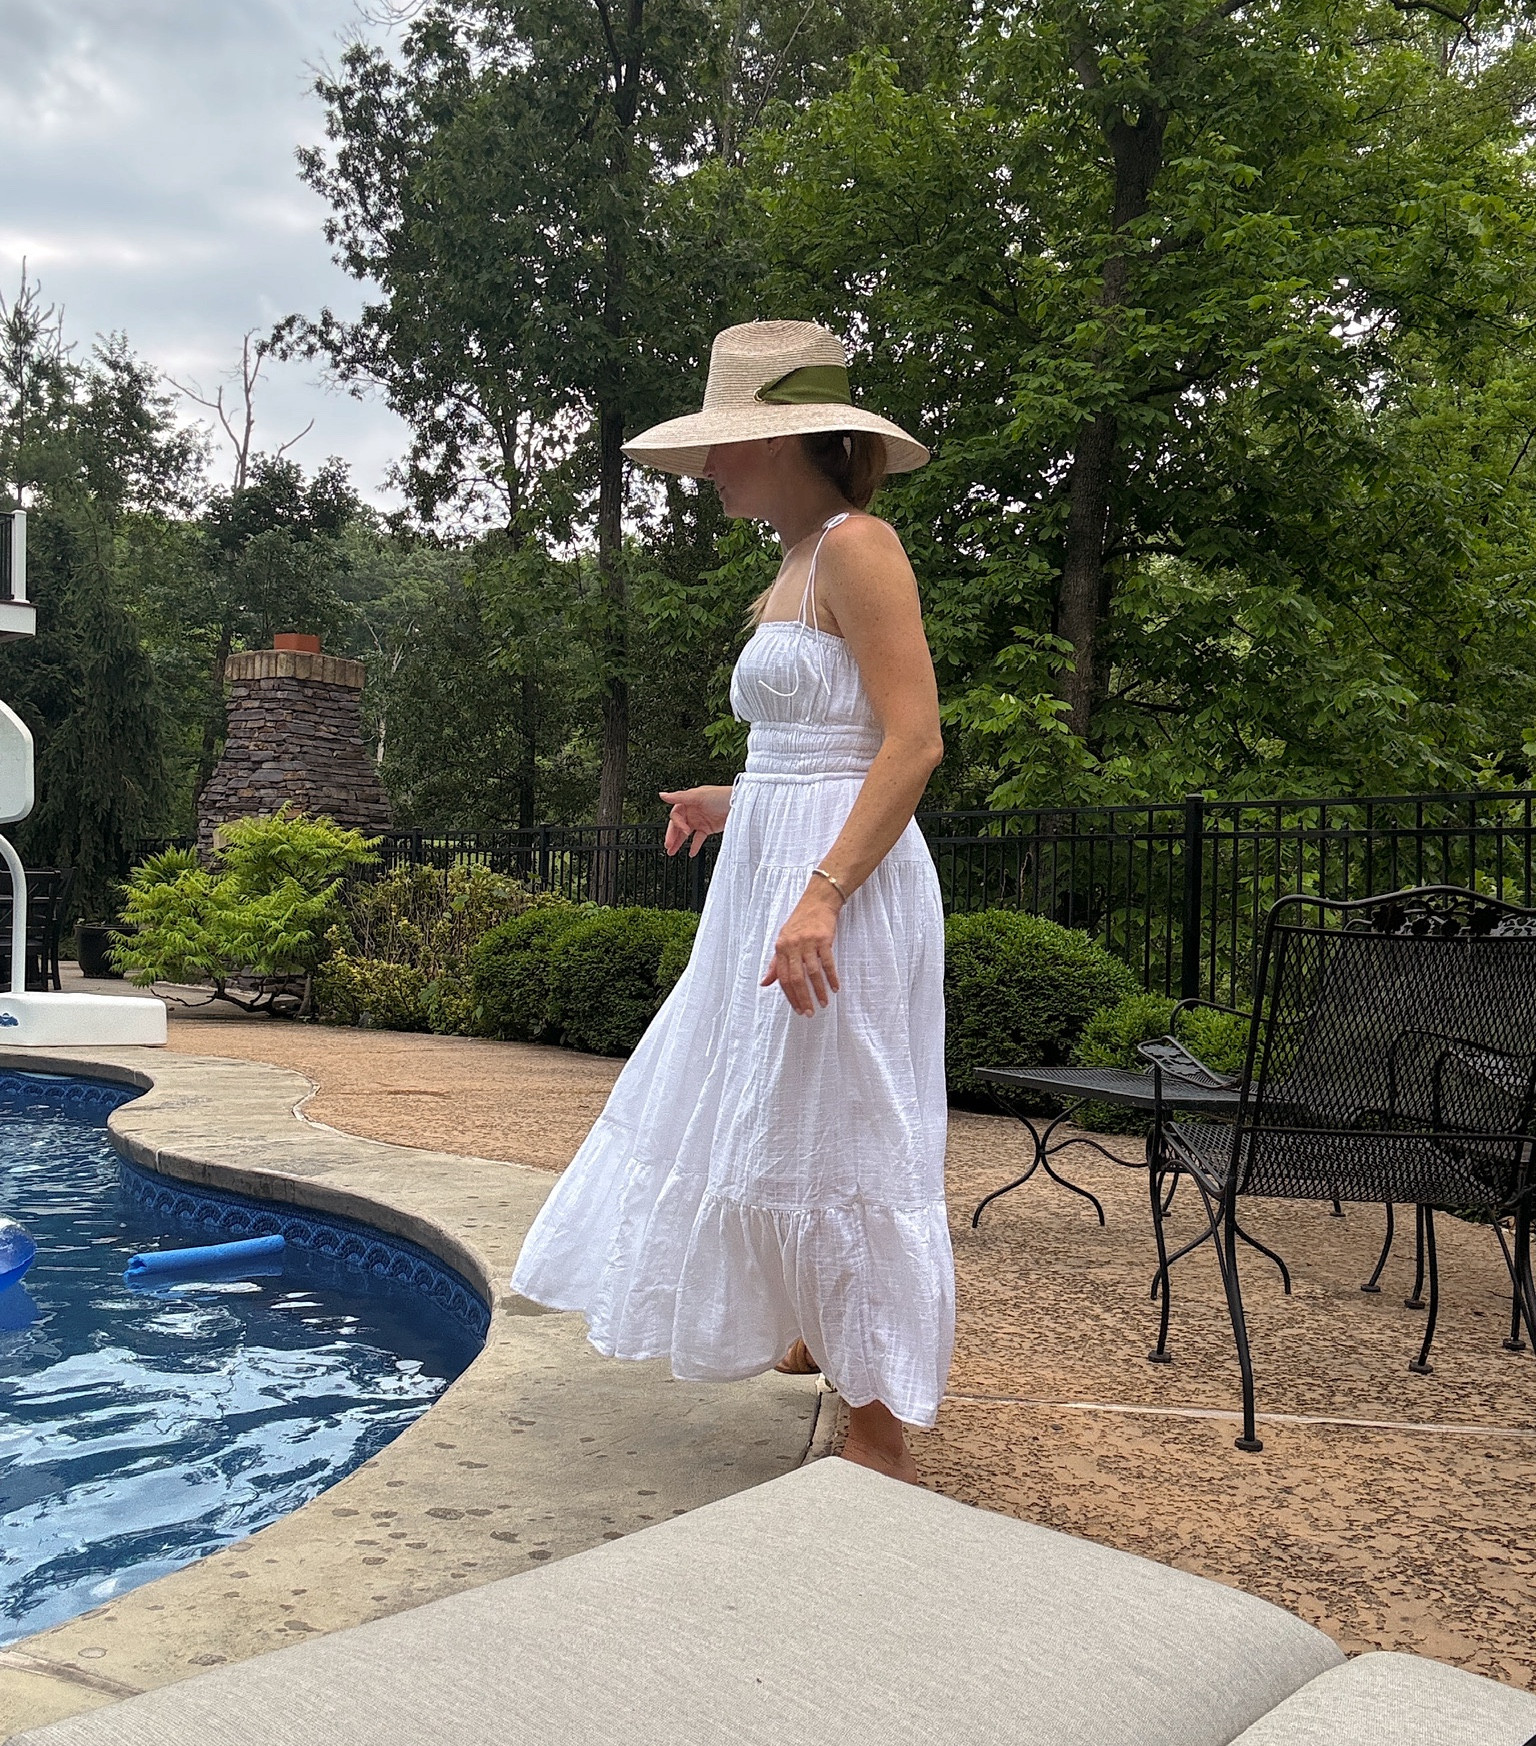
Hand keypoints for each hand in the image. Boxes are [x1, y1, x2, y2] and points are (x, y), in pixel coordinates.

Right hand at [660, 785, 733, 856]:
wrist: (740, 804)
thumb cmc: (721, 796)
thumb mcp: (698, 795)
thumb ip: (679, 797)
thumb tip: (662, 795)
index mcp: (688, 802)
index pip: (676, 815)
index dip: (677, 824)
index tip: (683, 830)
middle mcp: (692, 811)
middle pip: (678, 825)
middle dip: (672, 836)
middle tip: (668, 845)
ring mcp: (700, 820)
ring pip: (685, 833)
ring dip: (679, 842)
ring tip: (672, 852)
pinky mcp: (708, 828)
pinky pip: (698, 838)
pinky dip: (694, 846)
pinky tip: (691, 852)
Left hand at [762, 881, 842, 1015]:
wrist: (817, 902)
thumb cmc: (799, 923)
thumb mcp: (783, 941)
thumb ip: (775, 964)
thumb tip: (764, 983)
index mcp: (780, 948)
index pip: (783, 978)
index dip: (790, 996)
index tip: (798, 1009)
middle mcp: (792, 946)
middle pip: (796, 978)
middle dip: (803, 998)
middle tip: (810, 1012)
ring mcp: (808, 942)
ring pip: (812, 972)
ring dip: (819, 990)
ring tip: (824, 1003)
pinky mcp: (823, 939)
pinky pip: (827, 963)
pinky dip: (831, 977)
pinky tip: (835, 988)